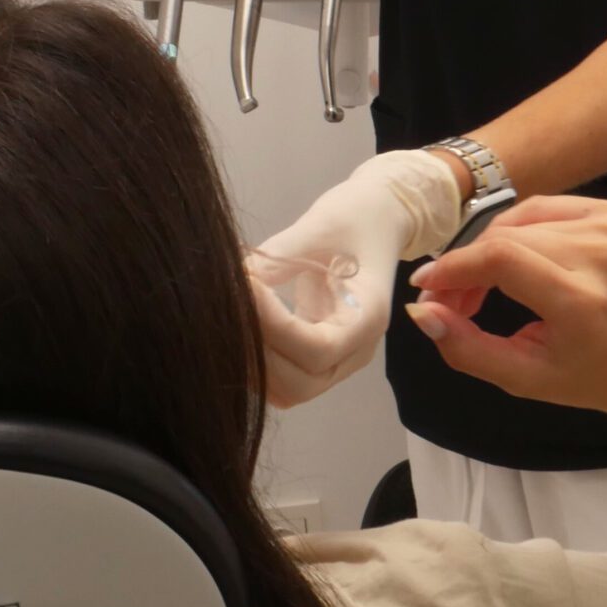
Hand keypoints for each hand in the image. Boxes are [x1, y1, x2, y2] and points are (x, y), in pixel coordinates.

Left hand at [248, 148, 462, 405]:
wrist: (376, 219)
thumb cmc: (355, 216)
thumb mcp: (319, 226)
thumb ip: (276, 258)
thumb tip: (233, 283)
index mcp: (367, 317)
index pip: (317, 349)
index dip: (272, 326)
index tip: (244, 287)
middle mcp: (355, 350)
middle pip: (300, 384)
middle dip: (258, 352)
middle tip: (231, 306)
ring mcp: (338, 359)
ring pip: (287, 390)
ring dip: (252, 362)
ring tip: (230, 315)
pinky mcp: (316, 357)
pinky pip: (281, 378)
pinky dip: (254, 360)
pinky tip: (238, 324)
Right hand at [404, 197, 606, 424]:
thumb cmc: (589, 376)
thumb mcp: (523, 378)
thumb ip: (466, 348)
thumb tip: (421, 311)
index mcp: (582, 300)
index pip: (501, 259)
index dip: (453, 267)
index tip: (426, 287)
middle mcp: (599, 253)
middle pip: (504, 239)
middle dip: (465, 268)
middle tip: (450, 304)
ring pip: (517, 221)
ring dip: (486, 251)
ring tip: (478, 291)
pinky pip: (540, 209)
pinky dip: (515, 233)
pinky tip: (511, 264)